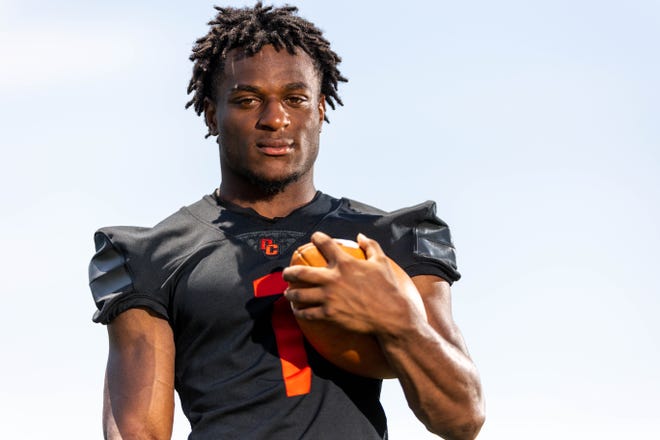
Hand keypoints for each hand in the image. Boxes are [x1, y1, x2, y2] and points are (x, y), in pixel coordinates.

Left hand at [282, 231, 423, 335]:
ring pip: (299, 294)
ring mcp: (329, 297)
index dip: (316, 238)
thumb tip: (360, 236)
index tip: (313, 238)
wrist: (391, 316)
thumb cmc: (388, 288)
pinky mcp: (329, 314)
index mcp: (345, 263)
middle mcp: (333, 279)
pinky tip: (297, 310)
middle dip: (289, 272)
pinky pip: (307, 313)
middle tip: (286, 273)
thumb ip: (370, 246)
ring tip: (288, 292)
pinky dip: (299, 311)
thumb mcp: (381, 262)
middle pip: (301, 272)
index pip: (324, 243)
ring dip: (290, 293)